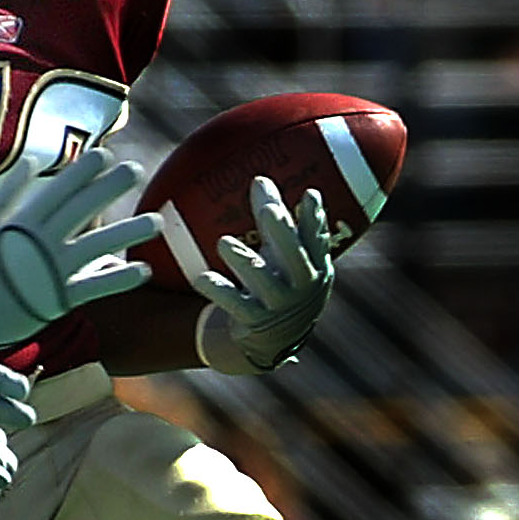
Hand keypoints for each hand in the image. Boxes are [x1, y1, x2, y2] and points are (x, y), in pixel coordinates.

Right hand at [0, 148, 158, 383]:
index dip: (83, 171)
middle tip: (136, 170)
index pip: (58, 190)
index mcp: (21, 224)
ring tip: (156, 222)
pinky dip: (118, 280)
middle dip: (110, 187)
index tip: (106, 154)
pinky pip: (94, 288)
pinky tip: (143, 271)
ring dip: (128, 233)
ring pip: (96, 247)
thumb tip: (31, 161)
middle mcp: (40, 244)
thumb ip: (7, 194)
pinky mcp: (57, 301)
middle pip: (82, 209)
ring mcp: (50, 273)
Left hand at [190, 177, 333, 374]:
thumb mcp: (284, 255)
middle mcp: (301, 287)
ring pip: (262, 282)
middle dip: (282, 233)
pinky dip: (218, 291)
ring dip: (243, 261)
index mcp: (315, 267)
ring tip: (223, 242)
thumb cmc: (280, 283)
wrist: (274, 340)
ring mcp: (278, 306)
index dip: (314, 219)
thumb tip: (260, 179)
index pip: (316, 240)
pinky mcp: (254, 322)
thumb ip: (275, 221)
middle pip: (294, 258)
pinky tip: (202, 278)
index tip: (308, 194)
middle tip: (268, 209)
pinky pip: (235, 304)